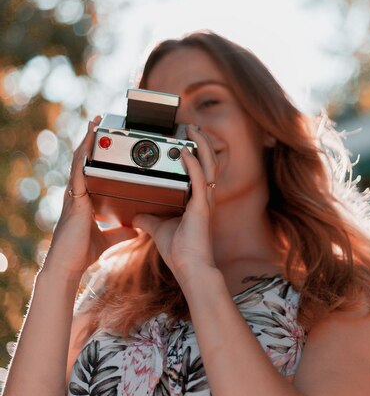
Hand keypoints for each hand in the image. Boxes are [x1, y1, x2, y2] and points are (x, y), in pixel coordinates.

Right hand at [42, 116, 137, 278]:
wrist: (68, 265)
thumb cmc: (82, 252)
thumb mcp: (107, 239)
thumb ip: (120, 232)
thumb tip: (136, 229)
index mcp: (85, 199)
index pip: (89, 169)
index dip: (94, 152)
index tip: (102, 137)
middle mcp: (78, 193)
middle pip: (83, 159)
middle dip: (90, 139)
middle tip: (98, 120)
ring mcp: (74, 195)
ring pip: (80, 162)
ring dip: (87, 142)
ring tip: (94, 124)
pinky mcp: (75, 201)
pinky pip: (78, 175)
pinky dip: (83, 160)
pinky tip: (87, 148)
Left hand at [132, 125, 218, 284]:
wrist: (189, 268)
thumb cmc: (179, 252)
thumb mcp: (158, 230)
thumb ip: (148, 220)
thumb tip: (135, 215)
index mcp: (197, 201)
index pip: (200, 170)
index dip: (197, 153)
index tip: (188, 138)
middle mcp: (204, 197)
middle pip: (209, 162)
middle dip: (202, 142)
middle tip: (193, 127)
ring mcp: (205, 200)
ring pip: (209, 165)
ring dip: (201, 145)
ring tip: (193, 130)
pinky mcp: (201, 207)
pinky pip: (198, 179)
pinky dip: (192, 163)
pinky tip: (185, 151)